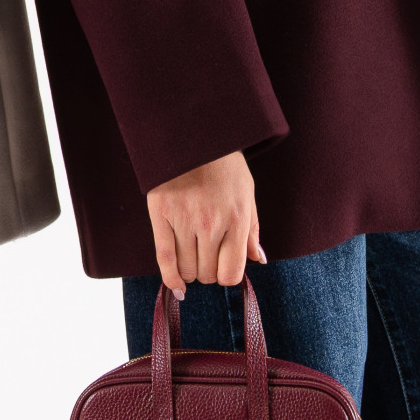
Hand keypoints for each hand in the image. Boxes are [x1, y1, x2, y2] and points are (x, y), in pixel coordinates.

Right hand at [146, 151, 264, 295]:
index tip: (222, 266)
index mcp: (237, 219)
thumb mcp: (247, 192)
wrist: (194, 134)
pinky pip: (165, 258)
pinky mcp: (161, 214)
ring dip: (189, 270)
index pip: (231, 272)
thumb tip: (259, 260)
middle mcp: (211, 223)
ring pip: (187, 269)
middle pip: (207, 274)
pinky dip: (170, 277)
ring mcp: (185, 219)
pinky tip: (176, 286)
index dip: (226, 275)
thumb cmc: (224, 164)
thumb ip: (252, 230)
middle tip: (205, 255)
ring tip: (191, 256)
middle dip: (207, 271)